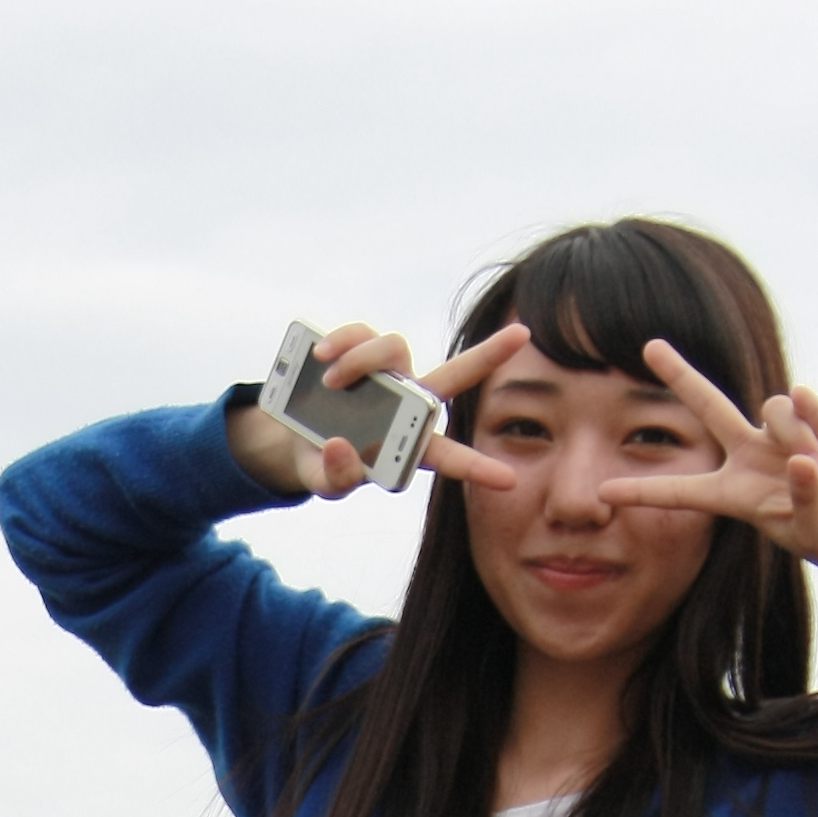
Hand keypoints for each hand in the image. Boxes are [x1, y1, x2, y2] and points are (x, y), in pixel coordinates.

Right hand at [222, 322, 530, 501]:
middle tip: (523, 334)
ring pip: (393, 349)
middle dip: (488, 355)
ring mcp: (388, 372)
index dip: (476, 468)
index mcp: (409, 442)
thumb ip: (336, 478)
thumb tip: (341, 447)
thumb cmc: (323, 464)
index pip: (448, 456)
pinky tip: (321, 354)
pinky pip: (359, 333)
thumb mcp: (324, 484)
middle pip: (455, 375)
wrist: (294, 435)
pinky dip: (341, 340)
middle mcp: (409, 401)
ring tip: (331, 381)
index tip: (508, 481)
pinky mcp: (359, 347)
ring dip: (360, 362)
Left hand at [598, 342, 817, 595]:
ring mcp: (780, 434)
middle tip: (650, 345)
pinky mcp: (816, 418)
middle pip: (707, 406)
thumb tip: (799, 456)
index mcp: (734, 495)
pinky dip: (812, 420)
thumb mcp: (813, 531)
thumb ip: (802, 495)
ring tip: (816, 468)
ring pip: (771, 408)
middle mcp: (749, 456)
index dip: (644, 489)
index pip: (680, 491)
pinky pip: (802, 403)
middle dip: (680, 375)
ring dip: (792, 435)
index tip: (603, 491)